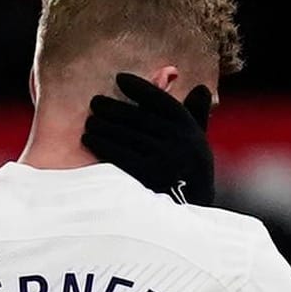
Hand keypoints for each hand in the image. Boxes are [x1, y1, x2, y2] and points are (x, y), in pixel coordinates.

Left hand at [81, 73, 214, 204]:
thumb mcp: (198, 144)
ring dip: (103, 125)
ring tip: (89, 121)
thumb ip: (196, 116)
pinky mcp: (146, 177)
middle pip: (139, 117)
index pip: (162, 101)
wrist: (188, 213)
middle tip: (95, 102)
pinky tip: (89, 139)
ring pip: (126, 134)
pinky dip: (101, 144)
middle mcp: (180, 143)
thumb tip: (201, 88)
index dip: (141, 87)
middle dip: (114, 107)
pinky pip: (118, 154)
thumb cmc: (189, 173)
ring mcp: (163, 160)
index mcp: (191, 130)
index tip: (120, 78)